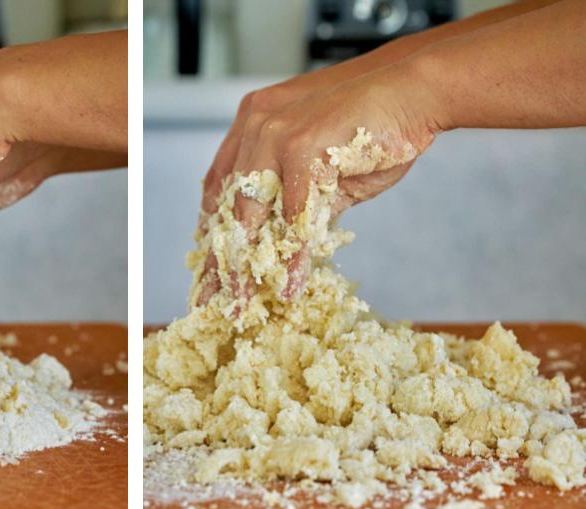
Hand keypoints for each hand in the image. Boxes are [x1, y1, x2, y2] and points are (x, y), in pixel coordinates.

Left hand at [196, 61, 435, 304]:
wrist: (413, 92)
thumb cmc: (371, 126)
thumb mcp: (319, 169)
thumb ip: (294, 201)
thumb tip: (280, 244)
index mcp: (253, 123)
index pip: (219, 186)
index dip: (211, 230)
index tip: (209, 267)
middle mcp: (257, 126)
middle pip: (227, 206)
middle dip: (219, 260)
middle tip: (210, 299)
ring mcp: (276, 134)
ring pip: (252, 215)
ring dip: (247, 267)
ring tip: (241, 303)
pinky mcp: (302, 147)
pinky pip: (293, 217)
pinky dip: (293, 257)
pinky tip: (289, 287)